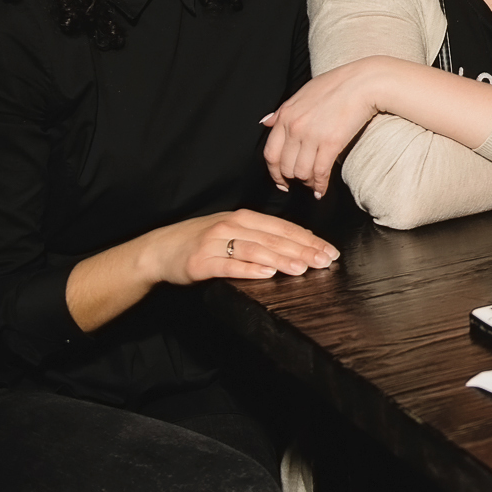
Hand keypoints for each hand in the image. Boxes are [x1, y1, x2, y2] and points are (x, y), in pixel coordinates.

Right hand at [137, 209, 338, 285]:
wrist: (161, 248)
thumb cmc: (202, 240)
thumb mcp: (233, 230)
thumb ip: (262, 235)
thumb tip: (300, 242)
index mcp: (244, 217)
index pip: (283, 227)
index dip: (308, 239)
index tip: (330, 251)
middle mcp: (232, 226)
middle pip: (274, 238)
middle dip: (303, 250)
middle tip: (324, 261)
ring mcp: (215, 243)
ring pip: (255, 250)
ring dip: (281, 259)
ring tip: (301, 268)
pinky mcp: (201, 261)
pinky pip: (228, 265)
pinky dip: (249, 269)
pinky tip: (266, 273)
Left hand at [263, 56, 386, 197]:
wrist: (363, 82)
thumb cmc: (337, 84)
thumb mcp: (303, 93)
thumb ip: (282, 110)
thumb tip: (266, 122)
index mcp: (286, 115)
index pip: (271, 153)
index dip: (274, 172)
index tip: (281, 180)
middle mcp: (295, 127)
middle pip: (285, 166)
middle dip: (292, 179)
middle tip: (300, 183)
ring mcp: (312, 136)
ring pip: (301, 172)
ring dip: (307, 182)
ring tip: (314, 184)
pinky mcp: (331, 143)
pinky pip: (320, 172)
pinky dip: (320, 185)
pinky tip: (321, 190)